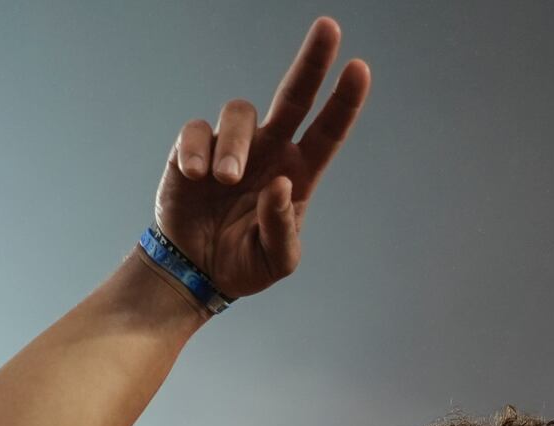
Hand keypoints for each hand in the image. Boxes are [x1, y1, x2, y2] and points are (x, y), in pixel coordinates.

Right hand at [153, 17, 369, 299]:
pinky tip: (197, 177)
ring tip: (225, 179)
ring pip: (240, 112)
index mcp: (299, 172)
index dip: (345, 101)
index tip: (360, 67)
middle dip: (313, 61)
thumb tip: (280, 184)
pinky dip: (198, 151)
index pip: (328, 130)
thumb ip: (283, 229)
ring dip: (235, 143)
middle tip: (330, 27)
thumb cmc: (246, 263)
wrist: (198, 270)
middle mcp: (270, 150)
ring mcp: (233, 146)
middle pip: (294, 94)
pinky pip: (197, 130)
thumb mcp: (276, 261)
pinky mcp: (193, 150)